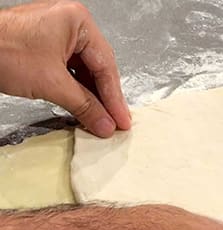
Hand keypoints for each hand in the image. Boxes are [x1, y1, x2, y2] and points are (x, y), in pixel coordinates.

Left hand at [0, 1, 129, 136]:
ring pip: (84, 71)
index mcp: (78, 22)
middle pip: (98, 67)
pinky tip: (83, 107)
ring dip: (91, 96)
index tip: (121, 120)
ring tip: (101, 119)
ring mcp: (59, 34)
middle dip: (105, 97)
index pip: (105, 66)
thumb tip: (105, 124)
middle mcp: (71, 24)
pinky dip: (76, 90)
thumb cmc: (4, 52)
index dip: (114, 98)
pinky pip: (70, 70)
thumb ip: (84, 106)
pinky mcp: (47, 46)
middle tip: (116, 122)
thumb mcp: (52, 84)